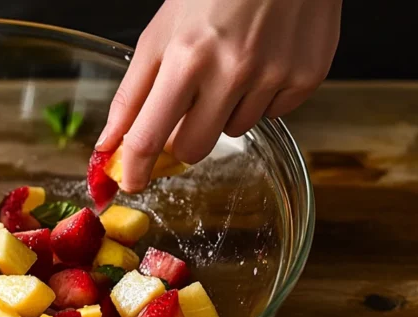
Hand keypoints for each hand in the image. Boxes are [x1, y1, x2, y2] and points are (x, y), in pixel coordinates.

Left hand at [96, 0, 340, 191]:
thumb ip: (132, 94)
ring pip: (234, 131)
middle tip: (184, 110)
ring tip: (230, 66)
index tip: (129, 182)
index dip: (134, 169)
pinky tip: (262, 62)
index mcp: (186, 57)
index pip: (149, 137)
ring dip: (223, 112)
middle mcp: (232, 71)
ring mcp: (274, 76)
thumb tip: (110, 143)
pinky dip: (261, 98)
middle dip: (180, 141)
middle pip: (193, 149)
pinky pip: (272, 114)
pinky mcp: (307, 77)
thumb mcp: (160, 34)